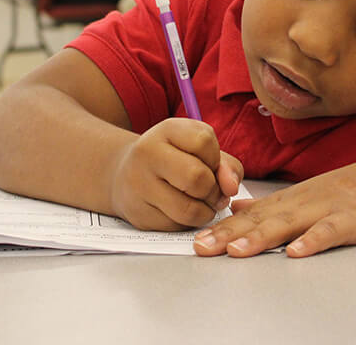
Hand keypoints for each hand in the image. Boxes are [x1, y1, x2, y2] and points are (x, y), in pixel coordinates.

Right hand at [110, 118, 243, 230]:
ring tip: (202, 203)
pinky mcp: (139, 214)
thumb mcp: (199, 150)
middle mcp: (147, 153)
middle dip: (213, 190)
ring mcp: (139, 185)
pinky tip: (183, 211)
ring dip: (205, 211)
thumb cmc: (172, 159)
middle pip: (197, 177)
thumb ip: (225, 164)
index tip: (209, 163)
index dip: (215, 157)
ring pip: (189, 209)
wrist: (124, 173)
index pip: (204, 141)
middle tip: (211, 191)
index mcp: (167, 130)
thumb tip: (231, 187)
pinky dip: (189, 223)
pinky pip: (177, 226)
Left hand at [194, 155, 355, 257]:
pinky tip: (297, 253)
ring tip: (236, 251)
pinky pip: (331, 231)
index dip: (222, 228)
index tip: (196, 242)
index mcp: (290, 199)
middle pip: (261, 220)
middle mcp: (302, 202)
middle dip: (229, 235)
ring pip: (289, 224)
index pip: (250, 216)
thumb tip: (236, 207)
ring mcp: (327, 209)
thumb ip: (270, 204)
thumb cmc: (350, 191)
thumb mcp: (305, 193)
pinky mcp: (352, 219)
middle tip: (202, 248)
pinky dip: (313, 241)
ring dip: (261, 238)